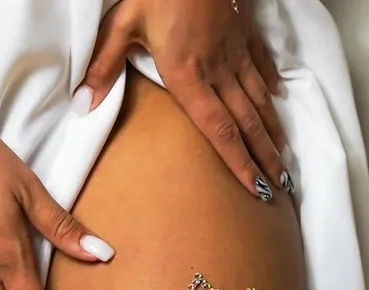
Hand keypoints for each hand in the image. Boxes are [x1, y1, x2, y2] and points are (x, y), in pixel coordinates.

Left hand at [81, 0, 295, 201]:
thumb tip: (84, 105)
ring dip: (272, 131)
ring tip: (284, 159)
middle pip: (246, 123)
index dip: (238, 162)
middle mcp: (218, 71)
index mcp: (188, 76)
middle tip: (278, 187)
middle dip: (263, 158)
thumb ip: (105, 65)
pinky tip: (279, 100)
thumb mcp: (123, 22)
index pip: (218, 130)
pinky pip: (261, 65)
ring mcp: (235, 52)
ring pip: (259, 100)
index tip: (255, 188)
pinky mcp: (244, 32)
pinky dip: (271, 85)